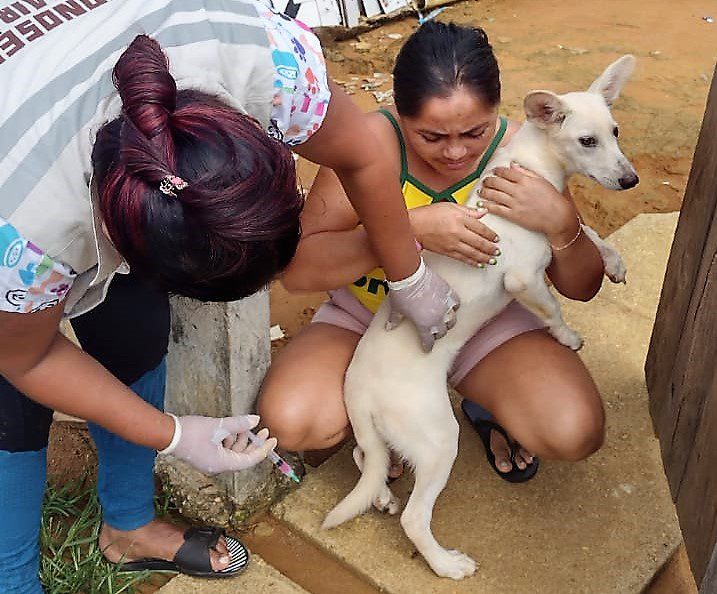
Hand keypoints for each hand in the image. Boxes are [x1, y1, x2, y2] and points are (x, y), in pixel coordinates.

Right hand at [161, 414, 276, 475]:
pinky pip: (223, 449)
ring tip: (243, 425)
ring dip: (240, 438)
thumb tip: (256, 420)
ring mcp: (210, 461)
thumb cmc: (191, 432)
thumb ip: (239, 423)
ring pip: (232, 451)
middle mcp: (218, 465)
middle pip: (242, 456)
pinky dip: (230, 439)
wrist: (167, 435)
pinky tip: (230, 427)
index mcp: (222, 463)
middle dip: (253, 443)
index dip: (264, 450)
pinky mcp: (205, 454)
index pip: (250, 460)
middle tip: (264, 430)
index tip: (274, 440)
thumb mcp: (218, 426)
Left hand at [387, 258, 459, 352]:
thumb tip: (388, 328)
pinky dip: (454, 306)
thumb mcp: (396, 309)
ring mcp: (445, 306)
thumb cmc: (401, 293)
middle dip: (438, 334)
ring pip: (452, 321)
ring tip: (445, 321)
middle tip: (435, 332)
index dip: (428, 346)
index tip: (427, 348)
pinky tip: (452, 306)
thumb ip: (394, 320)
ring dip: (448, 323)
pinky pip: (456, 303)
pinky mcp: (449, 293)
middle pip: (442, 332)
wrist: (410, 275)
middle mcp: (437, 318)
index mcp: (424, 325)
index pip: (428, 341)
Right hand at [411, 203, 500, 266]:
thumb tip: (482, 212)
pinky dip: (472, 262)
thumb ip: (468, 210)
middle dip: (490, 248)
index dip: (491, 234)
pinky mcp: (447, 252)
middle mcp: (458, 232)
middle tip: (497, 251)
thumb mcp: (450, 206)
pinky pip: (463, 259)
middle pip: (479, 242)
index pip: (481, 228)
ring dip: (484, 257)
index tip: (496, 238)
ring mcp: (453, 244)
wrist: (413, 226)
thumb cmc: (429, 214)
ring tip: (492, 260)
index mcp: (460, 218)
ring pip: (473, 253)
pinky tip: (479, 264)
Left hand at [479, 164, 575, 240]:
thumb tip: (513, 165)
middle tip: (484, 181)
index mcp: (526, 180)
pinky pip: (496, 209)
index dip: (497, 171)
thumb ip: (526, 172)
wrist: (557, 217)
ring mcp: (515, 203)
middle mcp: (518, 190)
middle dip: (488, 180)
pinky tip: (482, 203)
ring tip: (481, 190)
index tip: (493, 171)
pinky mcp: (513, 215)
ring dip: (484, 192)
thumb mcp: (541, 181)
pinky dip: (487, 205)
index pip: (506, 172)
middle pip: (497, 182)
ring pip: (494, 195)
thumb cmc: (552, 198)